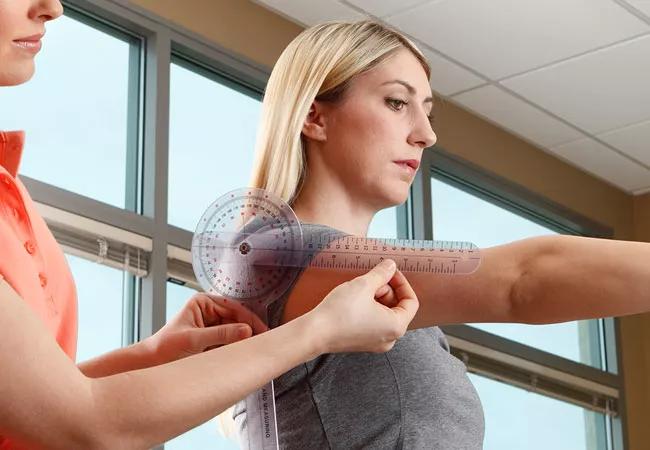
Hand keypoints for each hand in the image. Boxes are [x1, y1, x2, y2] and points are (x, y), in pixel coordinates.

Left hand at [144, 293, 267, 364]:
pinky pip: (229, 342)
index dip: (248, 318)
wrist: (150, 365)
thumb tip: (247, 330)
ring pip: (235, 331)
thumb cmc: (165, 348)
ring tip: (255, 349)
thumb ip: (221, 335)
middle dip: (248, 330)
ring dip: (243, 340)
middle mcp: (208, 311)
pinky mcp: (212, 340)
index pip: (233, 307)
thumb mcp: (194, 340)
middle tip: (262, 341)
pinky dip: (237, 348)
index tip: (261, 330)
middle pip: (236, 318)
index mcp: (203, 303)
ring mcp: (211, 326)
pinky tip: (244, 354)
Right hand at [307, 259, 418, 353]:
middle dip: (386, 290)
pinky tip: (354, 300)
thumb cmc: (340, 312)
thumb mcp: (364, 285)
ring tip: (359, 289)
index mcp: (396, 327)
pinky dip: (368, 308)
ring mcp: (376, 343)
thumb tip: (391, 265)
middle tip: (370, 280)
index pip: (411, 302)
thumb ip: (382, 273)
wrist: (314, 333)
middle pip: (397, 308)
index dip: (402, 283)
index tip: (390, 271)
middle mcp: (390, 339)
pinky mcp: (362, 342)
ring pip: (384, 314)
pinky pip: (373, 322)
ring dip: (376, 298)